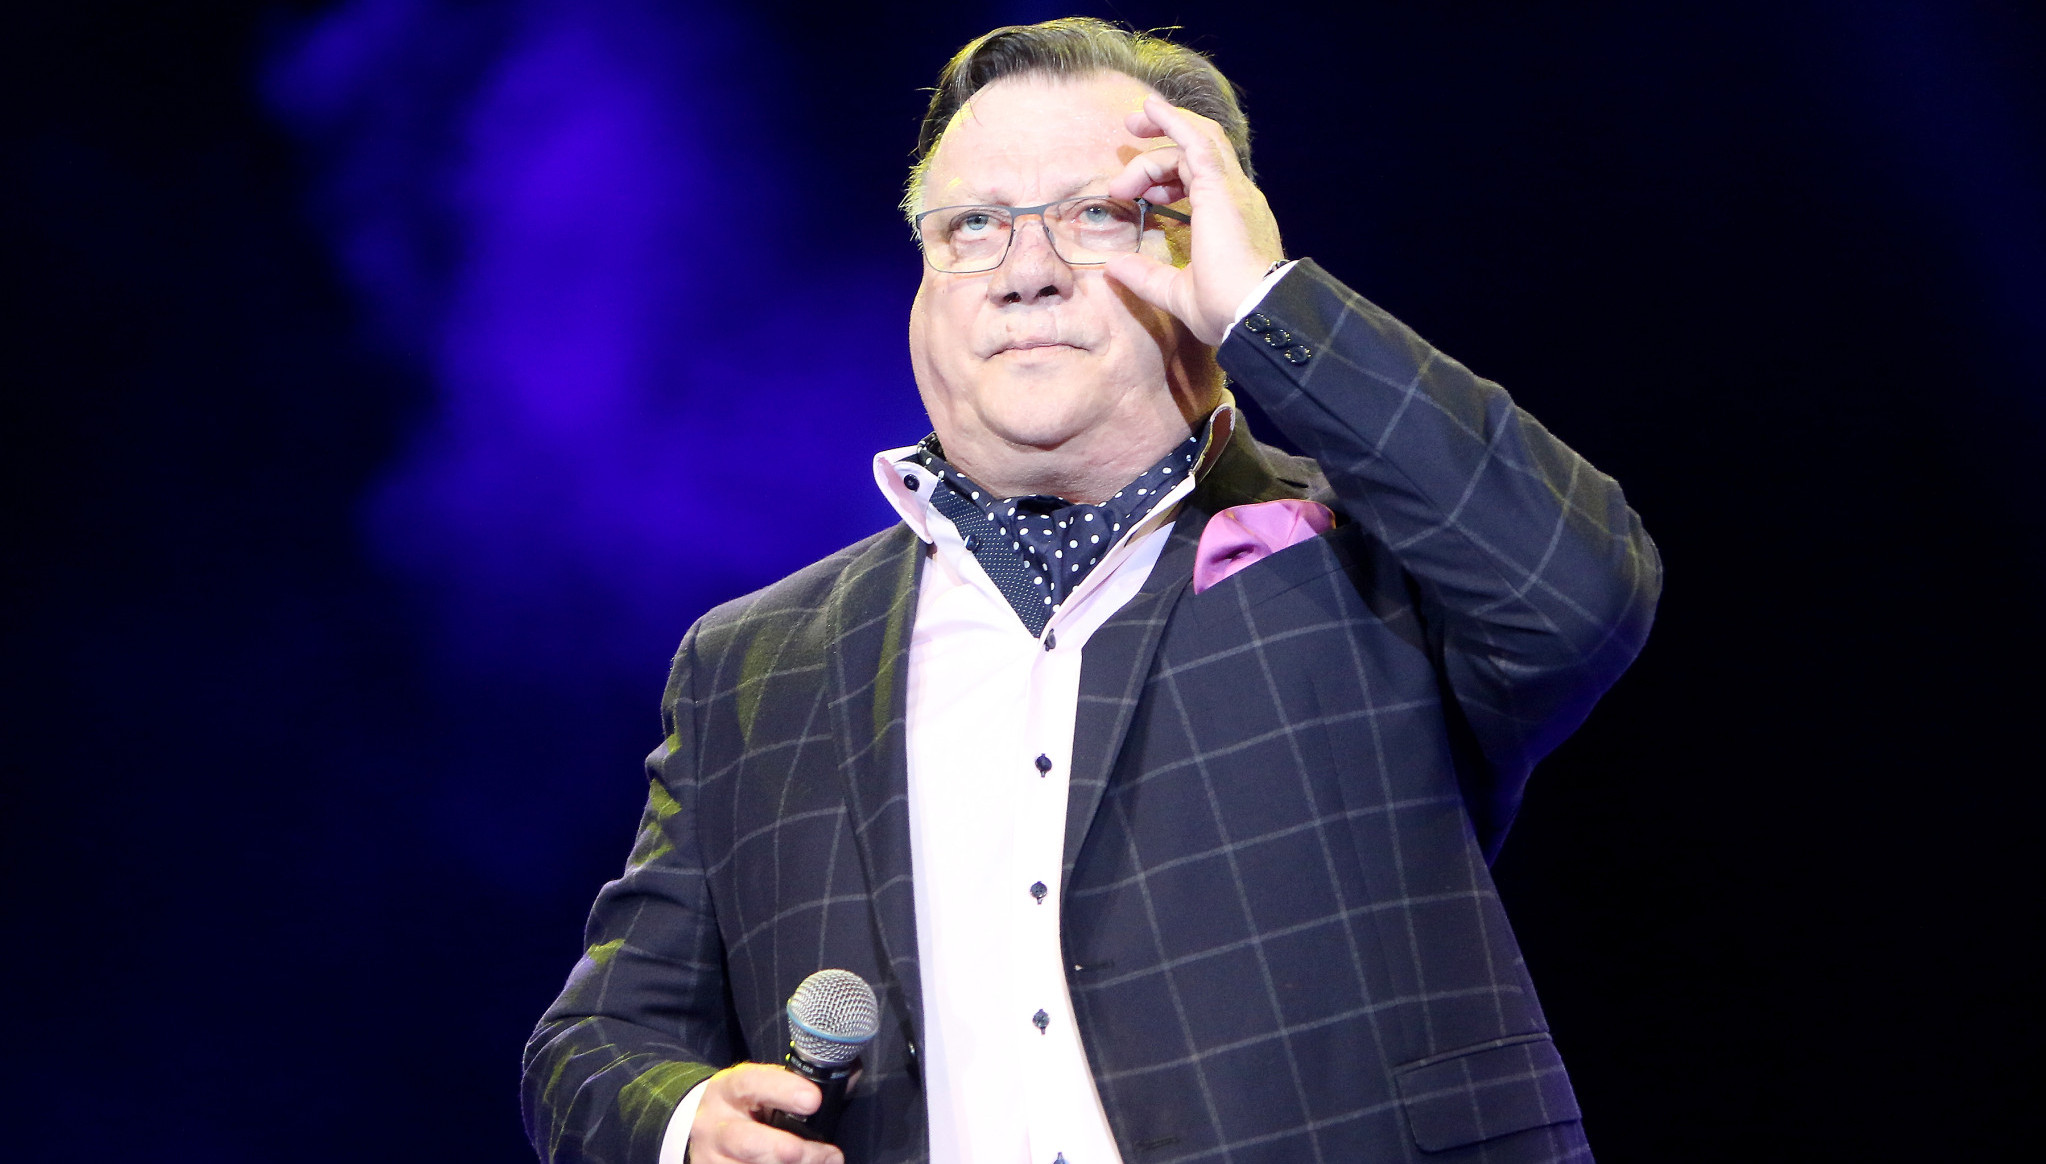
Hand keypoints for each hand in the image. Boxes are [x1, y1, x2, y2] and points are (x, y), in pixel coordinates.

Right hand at [688, 1063, 844, 1163]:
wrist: (705, 1127)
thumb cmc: (745, 1105)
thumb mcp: (762, 1086)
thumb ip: (797, 1085)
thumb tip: (850, 1077)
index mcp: (729, 1089)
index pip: (751, 1083)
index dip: (782, 1090)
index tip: (813, 1100)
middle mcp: (715, 1124)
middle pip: (748, 1142)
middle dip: (788, 1150)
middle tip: (827, 1154)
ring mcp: (712, 1157)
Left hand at [1104, 94, 1285, 345]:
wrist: (1258, 313)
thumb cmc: (1227, 310)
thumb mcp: (1177, 292)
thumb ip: (1146, 276)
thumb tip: (1113, 266)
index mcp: (1231, 219)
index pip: (1200, 179)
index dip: (1166, 178)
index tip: (1137, 194)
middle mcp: (1237, 197)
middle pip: (1198, 153)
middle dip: (1161, 146)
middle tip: (1128, 141)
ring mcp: (1232, 190)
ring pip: (1196, 142)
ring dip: (1164, 129)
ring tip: (1133, 124)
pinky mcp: (1221, 187)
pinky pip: (1197, 141)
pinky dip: (1174, 121)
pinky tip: (1152, 109)